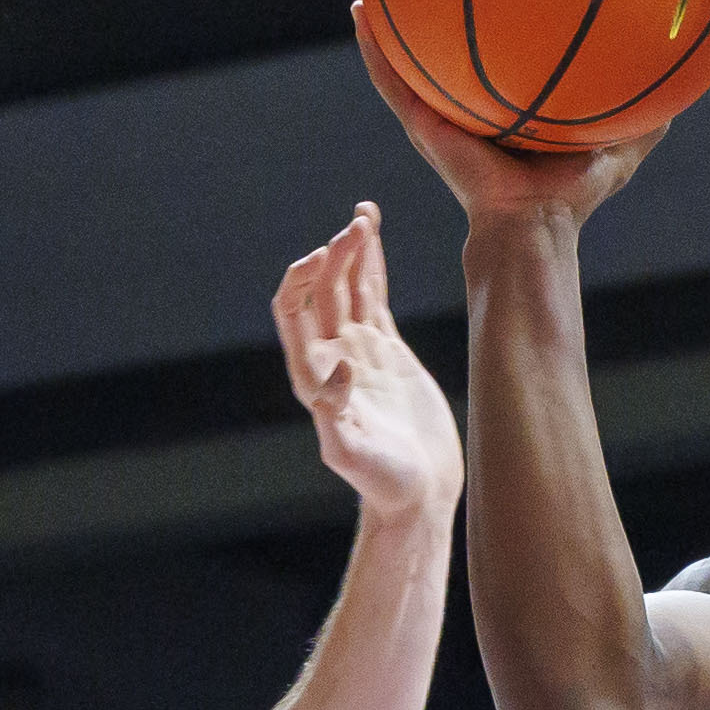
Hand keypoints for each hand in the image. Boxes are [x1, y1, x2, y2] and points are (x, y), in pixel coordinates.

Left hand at [276, 210, 460, 526]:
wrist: (417, 493)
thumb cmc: (383, 481)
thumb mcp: (353, 453)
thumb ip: (336, 413)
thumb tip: (339, 366)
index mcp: (312, 376)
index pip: (292, 311)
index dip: (301, 279)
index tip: (325, 255)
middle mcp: (330, 357)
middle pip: (321, 291)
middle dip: (334, 255)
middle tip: (357, 225)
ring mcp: (359, 350)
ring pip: (348, 288)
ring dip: (352, 251)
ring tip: (364, 215)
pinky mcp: (387, 351)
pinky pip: (374, 298)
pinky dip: (373, 267)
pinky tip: (374, 237)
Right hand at [348, 6, 668, 232]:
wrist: (534, 225)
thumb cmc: (574, 192)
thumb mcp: (622, 138)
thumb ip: (652, 107)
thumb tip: (692, 69)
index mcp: (511, 102)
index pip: (501, 49)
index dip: (498, 11)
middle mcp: (472, 103)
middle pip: (450, 46)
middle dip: (437, 4)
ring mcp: (443, 113)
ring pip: (409, 58)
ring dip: (389, 20)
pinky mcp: (424, 125)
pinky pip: (393, 82)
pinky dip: (374, 49)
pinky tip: (360, 10)